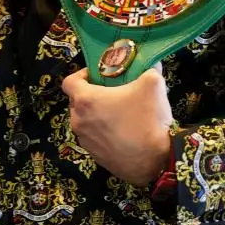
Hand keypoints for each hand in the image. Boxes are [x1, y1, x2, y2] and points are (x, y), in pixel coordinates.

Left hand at [62, 64, 173, 186]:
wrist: (155, 161)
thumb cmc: (148, 118)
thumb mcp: (153, 83)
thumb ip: (148, 69)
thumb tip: (151, 63)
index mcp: (86, 100)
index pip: (68, 82)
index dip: (81, 74)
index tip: (98, 75)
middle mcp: (79, 121)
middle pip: (77, 102)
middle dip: (91, 95)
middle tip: (113, 93)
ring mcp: (85, 141)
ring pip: (85, 121)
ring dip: (97, 115)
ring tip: (120, 114)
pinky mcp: (94, 157)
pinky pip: (94, 138)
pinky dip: (103, 133)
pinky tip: (124, 133)